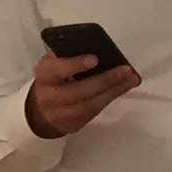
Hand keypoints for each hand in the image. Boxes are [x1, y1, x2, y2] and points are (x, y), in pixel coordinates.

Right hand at [24, 50, 139, 138]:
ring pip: (89, 105)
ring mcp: (60, 114)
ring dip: (113, 91)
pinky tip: (124, 87)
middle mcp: (49, 96)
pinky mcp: (72, 125)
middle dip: (104, 80)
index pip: (58, 70)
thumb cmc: (54, 77)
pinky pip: (94, 113)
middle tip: (125, 70)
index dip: (75, 65)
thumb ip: (70, 55)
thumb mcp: (55, 62)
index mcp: (45, 74)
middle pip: (78, 91)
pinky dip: (110, 98)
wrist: (40, 109)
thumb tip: (100, 46)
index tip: (95, 59)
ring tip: (131, 78)